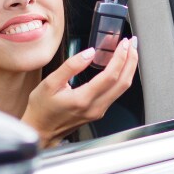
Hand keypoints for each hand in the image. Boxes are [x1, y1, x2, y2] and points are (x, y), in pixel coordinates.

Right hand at [22, 37, 138, 146]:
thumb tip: (89, 53)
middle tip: (132, 44)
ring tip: (129, 52)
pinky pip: (116, 93)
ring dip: (128, 69)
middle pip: (123, 83)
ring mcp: (98, 111)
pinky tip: (119, 67)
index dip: (120, 57)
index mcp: (83, 99)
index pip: (110, 76)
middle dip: (131, 61)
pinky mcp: (98, 112)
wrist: (40, 130)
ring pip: (122, 89)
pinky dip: (121, 77)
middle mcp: (95, 108)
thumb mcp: (50, 83)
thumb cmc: (41, 108)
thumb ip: (70, 66)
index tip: (123, 43)